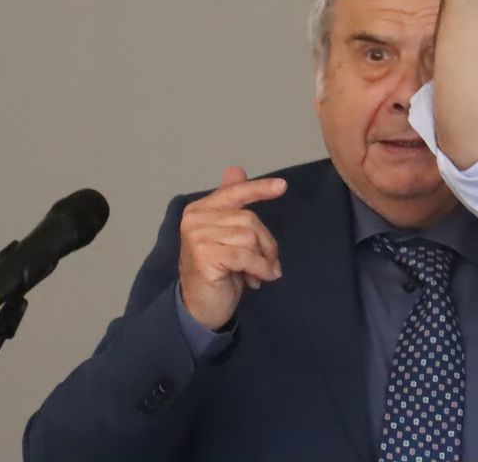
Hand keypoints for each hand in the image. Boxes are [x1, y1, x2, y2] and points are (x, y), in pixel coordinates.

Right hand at [177, 166, 285, 332]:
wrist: (199, 307)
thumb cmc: (217, 270)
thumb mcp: (227, 236)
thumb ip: (231, 204)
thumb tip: (236, 170)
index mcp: (199, 209)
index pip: (234, 193)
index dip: (260, 188)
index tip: (283, 187)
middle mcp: (194, 219)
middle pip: (249, 219)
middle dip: (265, 243)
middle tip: (268, 263)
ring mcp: (197, 237)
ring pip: (249, 237)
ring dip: (262, 259)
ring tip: (259, 273)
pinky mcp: (204, 256)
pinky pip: (246, 256)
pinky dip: (259, 268)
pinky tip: (259, 280)